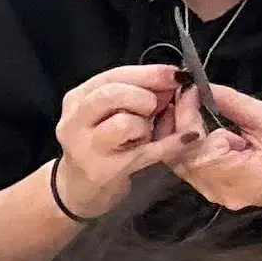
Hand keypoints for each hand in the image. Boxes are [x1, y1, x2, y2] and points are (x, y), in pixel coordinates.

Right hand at [46, 65, 193, 217]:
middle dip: (144, 96)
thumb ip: (135, 92)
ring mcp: (87, 148)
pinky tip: (186, 139)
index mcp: (77, 99)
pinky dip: (171, 144)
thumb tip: (173, 80)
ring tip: (145, 134)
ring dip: (145, 125)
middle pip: (112, 94)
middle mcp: (75, 121)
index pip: (113, 76)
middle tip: (156, 107)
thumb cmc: (101, 144)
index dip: (149, 73)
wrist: (80, 186)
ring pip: (124, 123)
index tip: (176, 75)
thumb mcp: (108, 112)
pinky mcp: (105, 171)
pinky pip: (146, 152)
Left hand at [169, 80, 261, 215]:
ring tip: (192, 106)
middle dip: (179, 122)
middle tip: (187, 94)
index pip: (195, 146)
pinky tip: (198, 126)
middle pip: (180, 156)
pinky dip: (190, 144)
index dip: (188, 116)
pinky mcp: (210, 190)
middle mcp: (218, 190)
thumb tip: (205, 87)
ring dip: (183, 132)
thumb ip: (235, 105)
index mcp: (239, 176)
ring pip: (180, 162)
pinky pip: (189, 165)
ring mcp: (212, 194)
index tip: (191, 90)